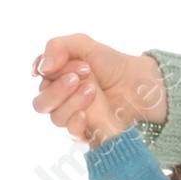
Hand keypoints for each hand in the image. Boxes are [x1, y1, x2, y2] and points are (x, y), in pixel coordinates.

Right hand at [30, 35, 166, 142]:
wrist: (140, 84)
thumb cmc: (112, 65)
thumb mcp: (84, 45)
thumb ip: (58, 47)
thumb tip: (41, 67)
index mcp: (56, 78)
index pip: (40, 79)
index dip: (52, 71)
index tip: (77, 63)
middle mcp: (61, 100)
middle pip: (41, 103)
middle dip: (58, 89)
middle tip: (82, 76)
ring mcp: (73, 118)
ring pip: (55, 117)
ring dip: (72, 101)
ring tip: (93, 90)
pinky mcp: (87, 133)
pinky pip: (71, 133)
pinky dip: (76, 122)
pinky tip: (86, 113)